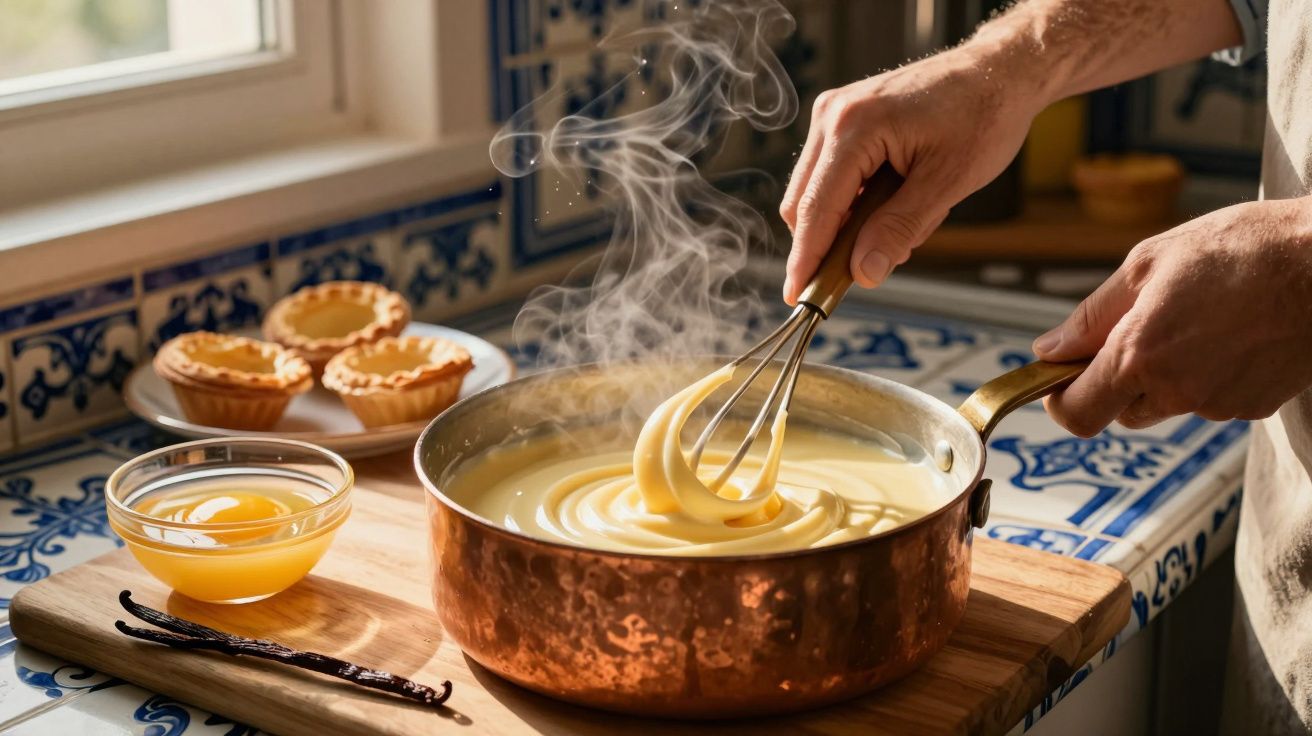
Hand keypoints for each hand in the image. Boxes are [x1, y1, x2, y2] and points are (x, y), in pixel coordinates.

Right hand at [779, 46, 1042, 302]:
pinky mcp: (844, 119)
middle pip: (804, 203)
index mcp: (853, 127)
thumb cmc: (984, 115)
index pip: (815, 209)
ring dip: (850, 222)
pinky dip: (856, 201)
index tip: (797, 298)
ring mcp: (835, 114)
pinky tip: (899, 198)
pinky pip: (832, 175)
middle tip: (873, 265)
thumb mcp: (948, 182)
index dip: (806, 259)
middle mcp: (833, 116)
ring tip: (909, 217)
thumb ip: (900, 228)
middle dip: (831, 242)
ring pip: (816, 192)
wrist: (1000, 71)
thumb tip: (864, 272)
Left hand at [1034, 198, 1311, 435]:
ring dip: (1166, 375)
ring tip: (1197, 319)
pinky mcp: (1254, 407)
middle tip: (1141, 328)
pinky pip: (1211, 399)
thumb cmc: (1246, 250)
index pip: (1077, 413)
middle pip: (1121, 410)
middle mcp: (1176, 391)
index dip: (1061, 399)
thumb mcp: (1150, 264)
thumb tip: (1050, 349)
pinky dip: (1209, 374)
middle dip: (1118, 379)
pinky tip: (1231, 332)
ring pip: (1168, 403)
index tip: (1061, 377)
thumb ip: (1093, 316)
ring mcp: (1218, 404)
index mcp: (1139, 356)